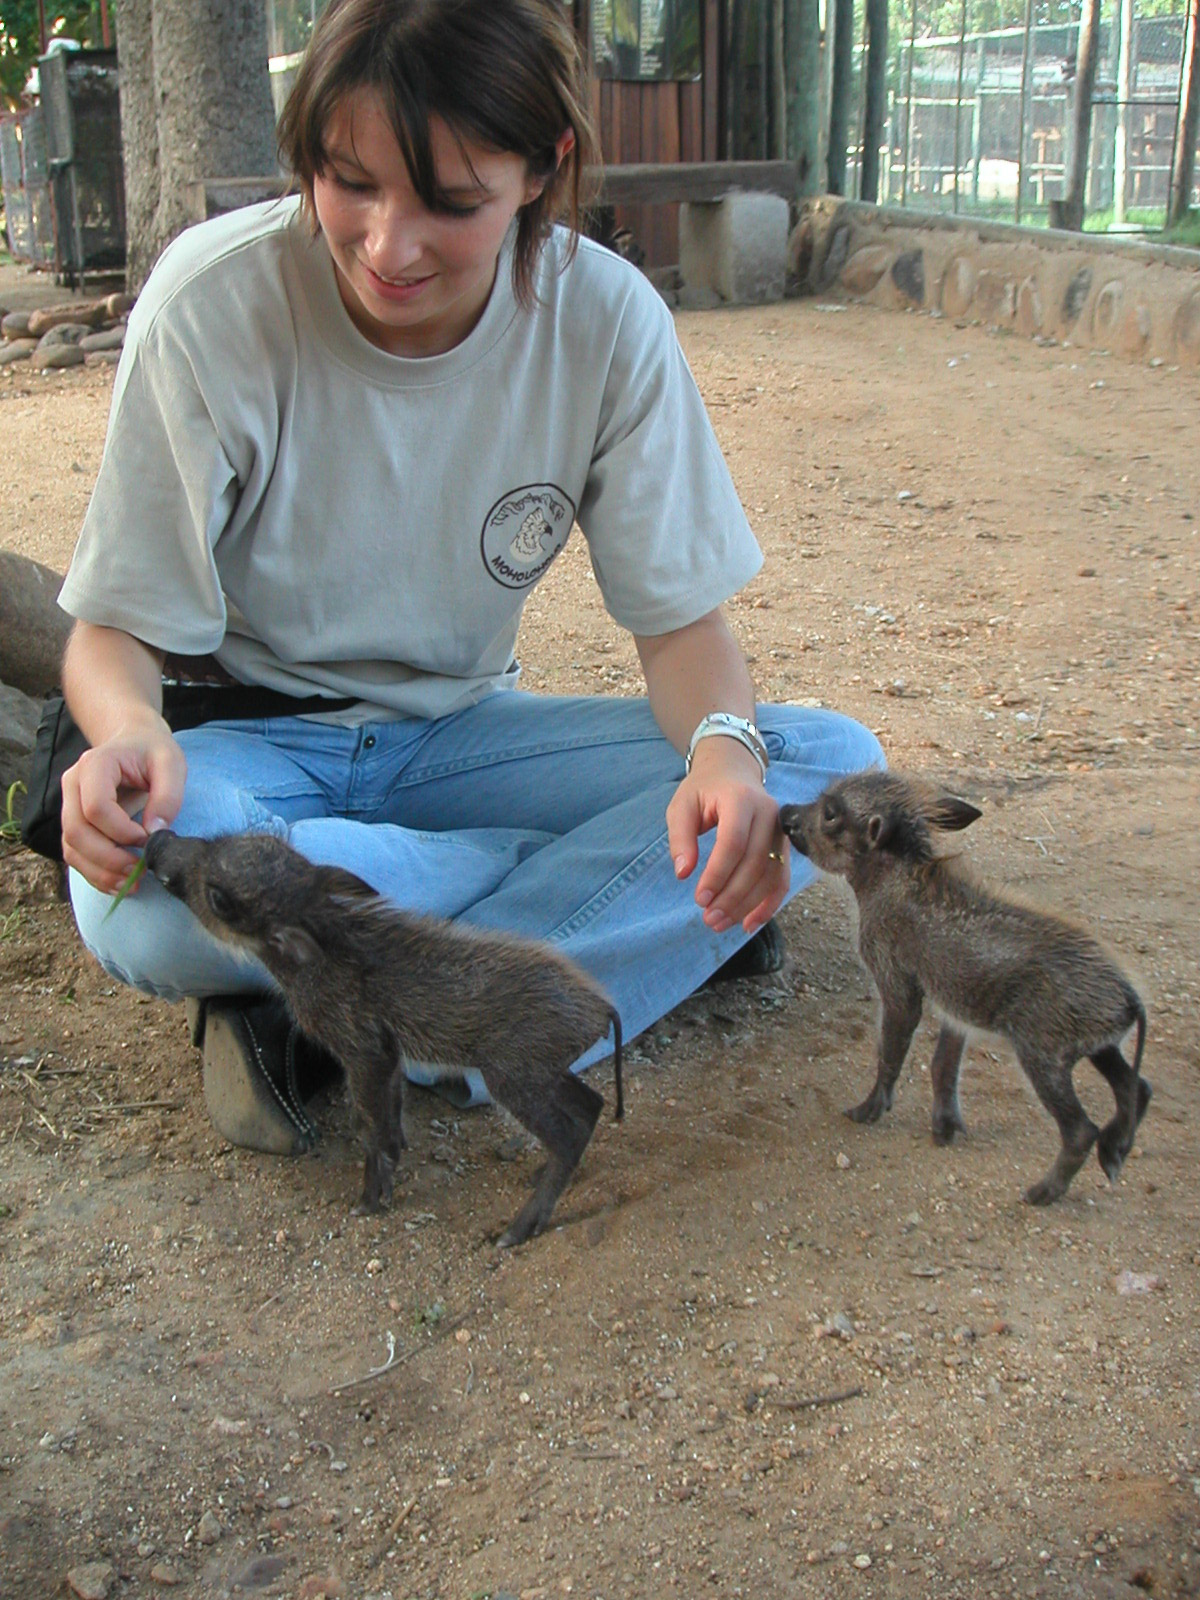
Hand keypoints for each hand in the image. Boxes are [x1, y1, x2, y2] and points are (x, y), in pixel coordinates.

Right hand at [60, 720, 186, 894]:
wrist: (133, 743)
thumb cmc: (152, 752)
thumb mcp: (171, 764)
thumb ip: (167, 795)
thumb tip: (155, 833)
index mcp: (95, 765)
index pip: (96, 807)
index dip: (121, 831)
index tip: (148, 838)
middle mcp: (73, 785)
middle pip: (77, 831)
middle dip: (109, 858)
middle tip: (141, 870)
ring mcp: (69, 805)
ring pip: (72, 847)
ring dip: (101, 871)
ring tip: (133, 882)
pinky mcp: (75, 823)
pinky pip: (75, 854)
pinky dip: (95, 873)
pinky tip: (119, 883)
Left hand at [666, 736, 788, 935]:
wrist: (733, 771)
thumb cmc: (703, 790)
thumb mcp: (682, 806)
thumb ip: (680, 837)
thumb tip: (683, 873)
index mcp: (741, 799)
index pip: (733, 842)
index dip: (717, 874)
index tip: (699, 898)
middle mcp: (769, 813)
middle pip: (755, 862)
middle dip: (732, 896)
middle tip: (708, 919)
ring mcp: (780, 830)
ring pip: (771, 875)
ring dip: (748, 905)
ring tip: (721, 924)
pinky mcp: (784, 846)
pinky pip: (782, 879)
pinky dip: (769, 904)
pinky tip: (750, 923)